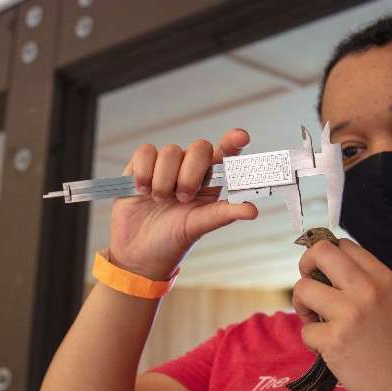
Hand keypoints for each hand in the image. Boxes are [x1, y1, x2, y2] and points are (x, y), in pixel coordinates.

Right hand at [108, 129, 257, 279]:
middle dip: (190, 174)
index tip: (241, 137)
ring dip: (164, 180)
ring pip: (170, 151)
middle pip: (199, 148)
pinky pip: (145, 153)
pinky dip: (144, 173)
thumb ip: (224, 213)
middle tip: (182, 199)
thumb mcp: (199, 226)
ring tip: (159, 201)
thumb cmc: (172, 240)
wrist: (138, 252)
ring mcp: (165, 166)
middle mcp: (189, 169)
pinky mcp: (141, 166)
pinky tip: (143, 191)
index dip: (233, 141)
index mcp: (209, 182)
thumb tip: (253, 210)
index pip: (225, 154)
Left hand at [292, 238, 391, 390]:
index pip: (343, 244)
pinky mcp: (334, 341)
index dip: (325, 257)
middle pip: (320, 251)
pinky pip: (305, 330)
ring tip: (318, 322)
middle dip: (304, 265)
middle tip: (309, 288)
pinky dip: (313, 341)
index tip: (324, 275)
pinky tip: (332, 350)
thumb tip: (321, 267)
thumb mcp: (391, 303)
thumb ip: (363, 283)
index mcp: (384, 278)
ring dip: (302, 306)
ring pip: (302, 288)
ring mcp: (350, 314)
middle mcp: (368, 290)